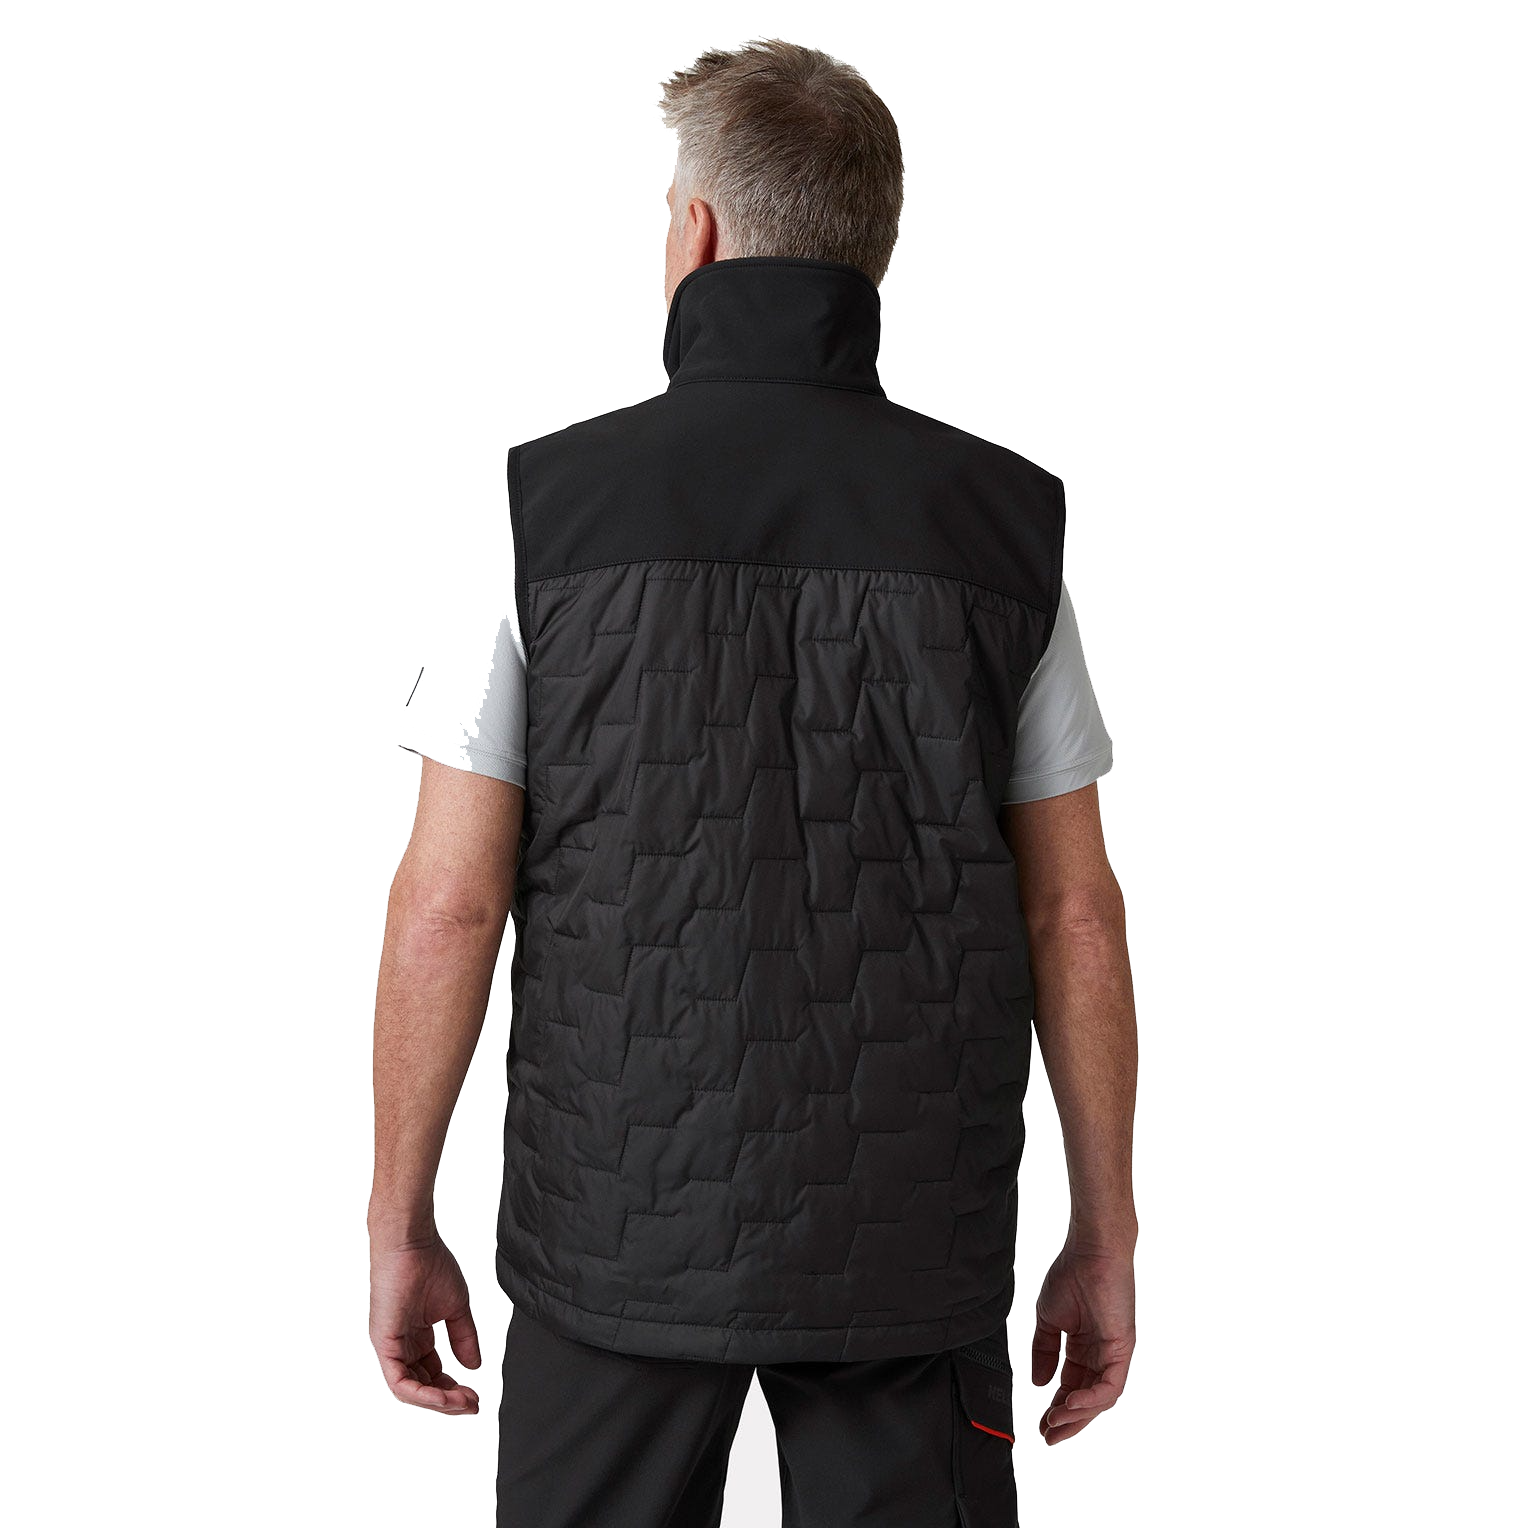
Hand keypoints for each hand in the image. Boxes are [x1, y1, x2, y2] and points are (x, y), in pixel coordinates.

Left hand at [369, 1231, 481, 1414]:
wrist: (413, 1242)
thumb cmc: (430, 1263)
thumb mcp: (456, 1307)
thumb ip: (464, 1337)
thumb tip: (474, 1366)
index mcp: (415, 1336)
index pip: (431, 1374)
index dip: (452, 1389)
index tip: (475, 1394)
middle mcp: (400, 1345)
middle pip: (421, 1387)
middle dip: (448, 1400)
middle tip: (473, 1404)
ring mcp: (390, 1346)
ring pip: (410, 1391)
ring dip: (438, 1402)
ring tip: (464, 1403)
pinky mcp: (383, 1344)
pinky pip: (398, 1382)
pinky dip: (422, 1395)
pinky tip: (444, 1397)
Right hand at [1031, 1241, 1135, 1443]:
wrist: (1088, 1250)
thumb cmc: (1070, 1274)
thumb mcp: (1048, 1318)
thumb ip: (1044, 1350)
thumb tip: (1038, 1383)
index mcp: (1084, 1347)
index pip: (1072, 1387)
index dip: (1057, 1408)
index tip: (1040, 1425)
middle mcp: (1102, 1355)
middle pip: (1087, 1399)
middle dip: (1068, 1422)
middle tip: (1048, 1437)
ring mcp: (1115, 1353)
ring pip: (1100, 1398)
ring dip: (1078, 1415)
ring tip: (1054, 1423)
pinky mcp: (1123, 1348)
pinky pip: (1111, 1385)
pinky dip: (1091, 1399)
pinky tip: (1069, 1403)